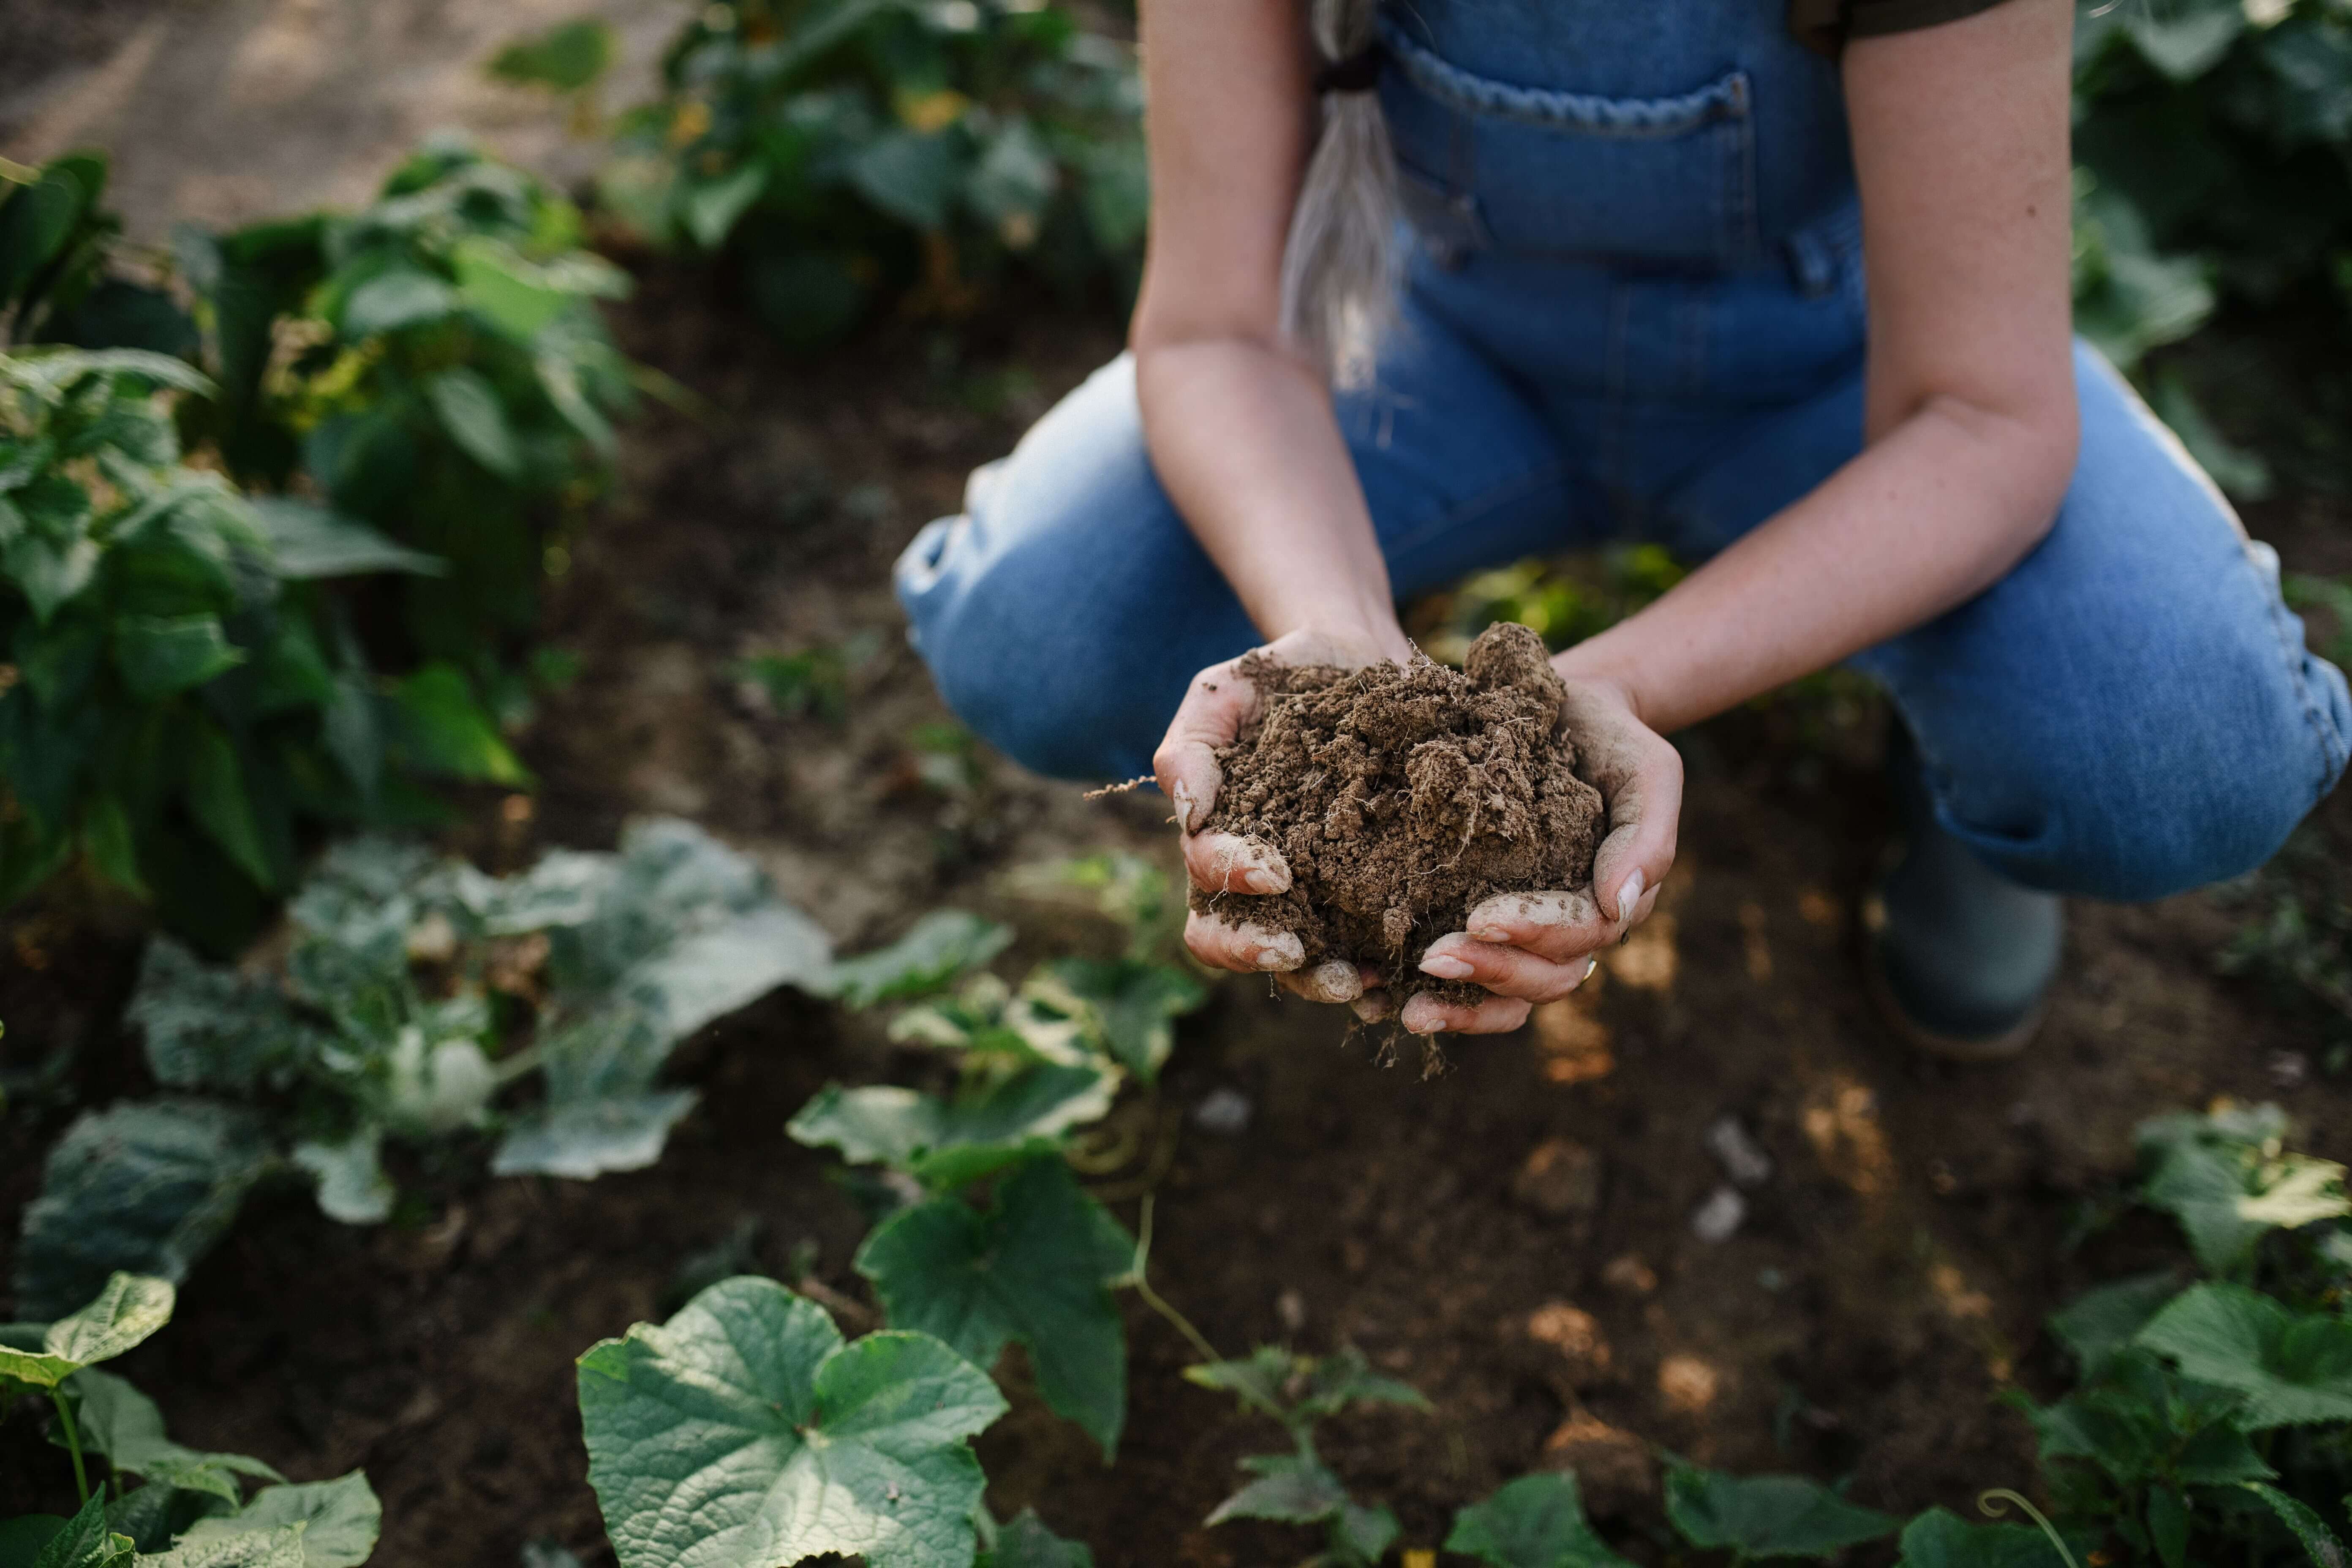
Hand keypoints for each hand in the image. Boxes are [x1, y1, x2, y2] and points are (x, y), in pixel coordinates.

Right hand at [1154, 625, 1408, 1006]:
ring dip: (1323, 978)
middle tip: (1297, 954)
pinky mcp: (1373, 891)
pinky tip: (1407, 975)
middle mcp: (1263, 880)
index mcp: (1219, 840)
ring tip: (1361, 981)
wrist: (1359, 659)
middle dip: (1261, 953)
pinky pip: (1369, 946)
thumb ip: (1191, 748)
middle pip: (1236, 942)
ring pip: (1302, 960)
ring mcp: (1318, 892)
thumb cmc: (1279, 678)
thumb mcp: (1223, 693)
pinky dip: (1384, 971)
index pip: (1206, 882)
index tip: (1274, 873)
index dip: (1231, 884)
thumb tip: (1188, 814)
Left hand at [1387, 671, 1679, 1034]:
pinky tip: (1375, 1000)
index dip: (1533, 933)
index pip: (1580, 935)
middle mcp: (1568, 931)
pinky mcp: (1478, 923)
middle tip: (1431, 958)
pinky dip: (1429, 997)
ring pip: (1505, 997)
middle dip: (1489, 972)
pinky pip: (1465, 982)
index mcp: (1609, 901)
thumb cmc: (1609, 741)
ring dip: (1459, 1007)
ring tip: (1407, 1009)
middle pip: (1541, 978)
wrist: (1562, 713)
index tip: (1480, 917)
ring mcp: (1525, 935)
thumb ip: (1646, 835)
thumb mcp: (1646, 771)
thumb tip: (1619, 905)